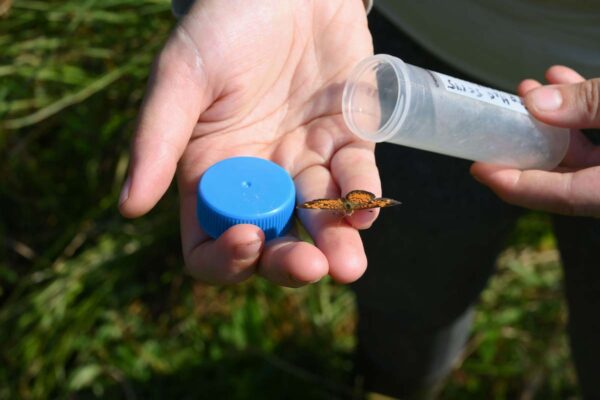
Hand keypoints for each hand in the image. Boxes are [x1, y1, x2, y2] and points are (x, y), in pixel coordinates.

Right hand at [118, 0, 376, 285]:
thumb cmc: (224, 24)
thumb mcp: (182, 76)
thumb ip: (157, 139)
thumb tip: (129, 207)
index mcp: (212, 173)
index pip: (212, 241)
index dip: (226, 256)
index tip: (245, 240)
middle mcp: (260, 177)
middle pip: (273, 242)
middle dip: (290, 263)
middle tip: (309, 266)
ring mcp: (306, 161)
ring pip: (321, 220)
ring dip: (338, 246)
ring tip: (349, 266)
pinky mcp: (349, 139)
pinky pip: (358, 178)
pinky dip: (363, 198)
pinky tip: (365, 211)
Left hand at [471, 66, 599, 216]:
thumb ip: (590, 103)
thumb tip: (537, 103)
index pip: (560, 196)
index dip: (514, 184)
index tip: (480, 168)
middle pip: (567, 178)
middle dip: (528, 142)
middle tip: (499, 119)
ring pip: (588, 157)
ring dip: (556, 121)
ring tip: (529, 92)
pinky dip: (585, 115)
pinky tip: (566, 82)